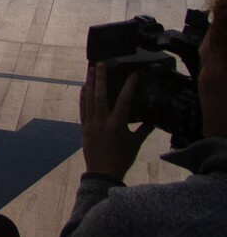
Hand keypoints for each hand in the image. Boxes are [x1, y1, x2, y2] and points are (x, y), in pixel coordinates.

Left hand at [80, 63, 152, 179]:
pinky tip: (83, 87)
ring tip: (90, 70)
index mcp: (117, 125)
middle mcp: (102, 121)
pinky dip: (83, 97)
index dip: (128, 87)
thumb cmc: (122, 158)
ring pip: (88, 99)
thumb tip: (154, 120)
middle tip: (101, 64)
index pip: (124, 101)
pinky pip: (82, 108)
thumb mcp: (135, 144)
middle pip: (100, 95)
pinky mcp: (84, 126)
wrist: (102, 172)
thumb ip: (144, 130)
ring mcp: (91, 123)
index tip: (133, 74)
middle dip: (100, 78)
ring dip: (89, 83)